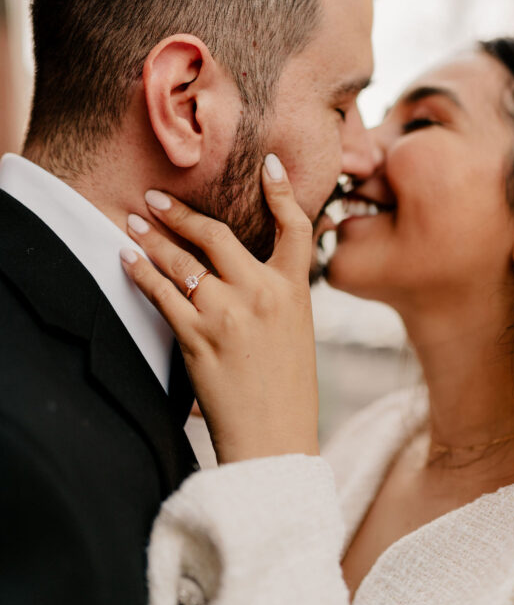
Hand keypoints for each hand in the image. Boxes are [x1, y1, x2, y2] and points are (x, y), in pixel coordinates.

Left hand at [120, 155, 319, 464]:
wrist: (275, 440)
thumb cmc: (287, 392)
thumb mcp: (296, 333)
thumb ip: (275, 296)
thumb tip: (240, 271)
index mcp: (295, 292)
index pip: (295, 228)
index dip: (282, 192)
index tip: (269, 164)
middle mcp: (263, 294)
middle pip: (218, 235)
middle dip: (181, 214)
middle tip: (155, 198)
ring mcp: (229, 314)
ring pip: (182, 262)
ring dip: (152, 239)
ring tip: (134, 223)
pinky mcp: (198, 337)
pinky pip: (161, 294)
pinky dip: (140, 273)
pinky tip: (127, 260)